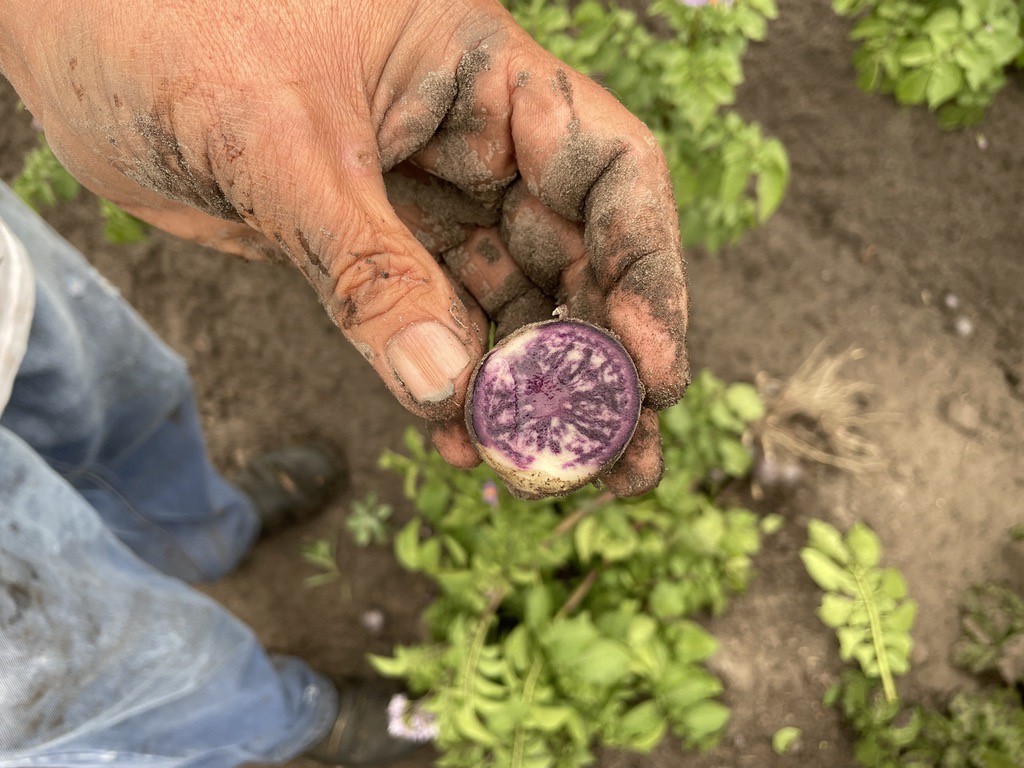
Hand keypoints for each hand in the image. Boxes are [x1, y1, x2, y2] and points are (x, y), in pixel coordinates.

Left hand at [0, 0, 688, 495]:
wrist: (67, 29)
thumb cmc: (167, 23)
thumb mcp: (278, 144)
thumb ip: (365, 265)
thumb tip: (445, 385)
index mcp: (481, 74)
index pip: (609, 171)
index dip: (646, 271)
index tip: (649, 369)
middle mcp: (469, 140)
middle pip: (573, 257)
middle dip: (597, 359)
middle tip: (618, 457)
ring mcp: (420, 199)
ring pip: (505, 304)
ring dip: (530, 392)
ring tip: (552, 476)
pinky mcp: (364, 248)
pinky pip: (426, 325)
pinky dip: (446, 386)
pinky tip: (461, 446)